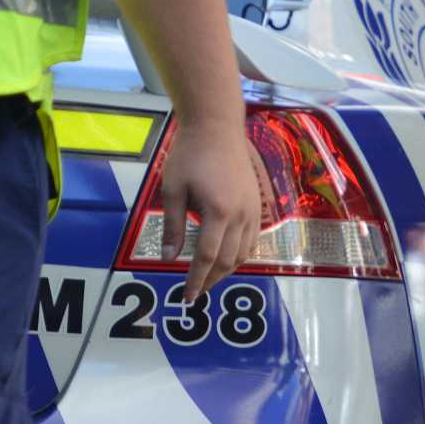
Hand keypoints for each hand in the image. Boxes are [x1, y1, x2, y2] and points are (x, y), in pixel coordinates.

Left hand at [159, 115, 265, 301]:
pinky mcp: (257, 204)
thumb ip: (172, 226)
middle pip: (227, 260)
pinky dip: (239, 255)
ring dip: (226, 271)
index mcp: (218, 212)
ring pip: (243, 253)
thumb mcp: (173, 190)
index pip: (206, 257)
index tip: (188, 296)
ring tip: (209, 279)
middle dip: (211, 280)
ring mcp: (253, 210)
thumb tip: (167, 258)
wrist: (217, 127)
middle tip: (195, 292)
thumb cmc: (190, 155)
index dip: (196, 280)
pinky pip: (252, 240)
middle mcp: (241, 215)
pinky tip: (226, 258)